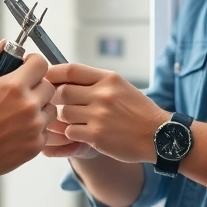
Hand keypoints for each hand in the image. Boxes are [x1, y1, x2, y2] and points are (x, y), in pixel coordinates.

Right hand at [0, 41, 54, 185]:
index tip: (25, 67)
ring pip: (50, 109)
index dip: (33, 63)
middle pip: (49, 86)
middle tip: (19, 92)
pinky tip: (16, 129)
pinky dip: (36, 128)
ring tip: (17, 112)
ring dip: (39, 107)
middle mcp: (29, 106)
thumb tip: (2, 46)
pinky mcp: (35, 146)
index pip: (41, 63)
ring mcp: (34, 128)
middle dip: (36, 85)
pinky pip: (46, 130)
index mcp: (14, 87)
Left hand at [45, 63, 168, 163]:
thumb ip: (96, 82)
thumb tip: (67, 79)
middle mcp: (103, 95)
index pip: (71, 70)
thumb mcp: (121, 87)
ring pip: (63, 113)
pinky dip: (71, 133)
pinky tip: (81, 133)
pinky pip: (70, 131)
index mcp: (109, 79)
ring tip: (75, 120)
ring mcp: (99, 116)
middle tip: (60, 105)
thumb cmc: (139, 112)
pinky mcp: (97, 136)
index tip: (46, 78)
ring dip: (64, 118)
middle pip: (62, 92)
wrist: (159, 136)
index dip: (53, 73)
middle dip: (57, 99)